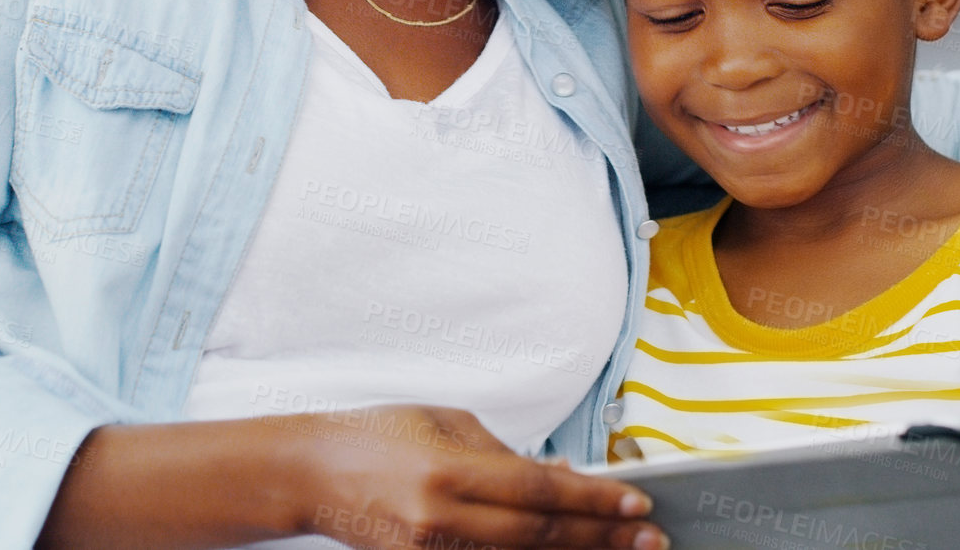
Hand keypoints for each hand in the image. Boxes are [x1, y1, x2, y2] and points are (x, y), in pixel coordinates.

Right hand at [284, 404, 667, 549]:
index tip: (636, 503)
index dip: (594, 499)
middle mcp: (440, 518)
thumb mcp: (445, 422)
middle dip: (602, 537)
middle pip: (540, 534)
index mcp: (448, 469)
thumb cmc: (375, 436)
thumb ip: (505, 452)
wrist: (311, 475)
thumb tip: (561, 473)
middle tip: (648, 537)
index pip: (539, 489)